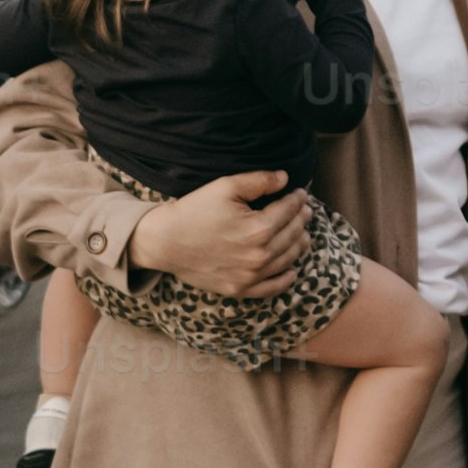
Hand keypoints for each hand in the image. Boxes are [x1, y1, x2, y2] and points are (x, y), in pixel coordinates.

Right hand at [128, 169, 309, 297]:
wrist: (164, 241)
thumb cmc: (193, 210)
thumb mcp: (225, 187)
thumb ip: (259, 181)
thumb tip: (285, 178)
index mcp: (259, 229)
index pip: (290, 211)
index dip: (298, 199)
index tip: (301, 193)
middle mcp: (259, 256)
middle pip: (293, 234)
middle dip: (301, 219)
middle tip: (304, 210)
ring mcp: (250, 276)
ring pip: (289, 259)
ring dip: (299, 243)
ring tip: (301, 233)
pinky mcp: (240, 289)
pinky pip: (273, 287)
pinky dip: (286, 278)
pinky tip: (292, 269)